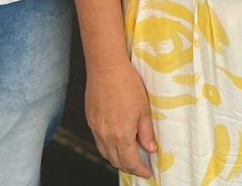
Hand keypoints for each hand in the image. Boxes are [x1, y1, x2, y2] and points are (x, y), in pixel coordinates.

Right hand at [85, 61, 157, 176]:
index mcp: (121, 135)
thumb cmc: (126, 84)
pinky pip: (99, 141)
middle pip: (116, 161)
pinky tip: (116, 141)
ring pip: (105, 153)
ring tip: (129, 156)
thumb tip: (150, 148)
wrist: (106, 68)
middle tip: (140, 166)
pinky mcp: (91, 120)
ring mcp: (96, 128)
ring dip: (117, 159)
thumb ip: (146, 132)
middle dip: (129, 167)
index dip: (140, 170)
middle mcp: (106, 135)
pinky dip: (108, 147)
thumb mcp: (143, 109)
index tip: (147, 172)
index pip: (130, 162)